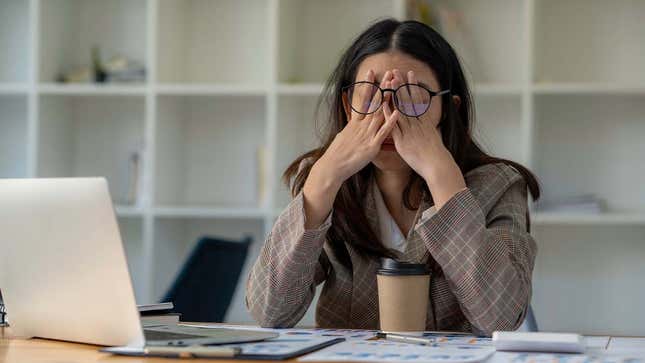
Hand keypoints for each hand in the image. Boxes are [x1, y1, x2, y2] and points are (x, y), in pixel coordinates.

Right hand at [315, 69, 398, 183]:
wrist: (332, 167)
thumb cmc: (337, 154)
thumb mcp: (343, 136)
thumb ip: (351, 128)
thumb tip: (352, 123)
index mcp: (354, 123)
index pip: (362, 99)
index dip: (368, 85)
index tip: (371, 72)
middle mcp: (361, 126)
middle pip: (374, 103)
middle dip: (382, 87)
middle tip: (389, 72)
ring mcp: (367, 135)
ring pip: (380, 113)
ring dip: (388, 99)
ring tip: (395, 85)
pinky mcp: (372, 146)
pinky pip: (383, 132)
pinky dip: (390, 122)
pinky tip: (397, 112)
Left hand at [384, 69, 465, 208]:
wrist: (436, 165)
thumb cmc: (435, 154)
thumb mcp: (434, 136)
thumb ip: (428, 127)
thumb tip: (427, 121)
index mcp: (424, 121)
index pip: (417, 99)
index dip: (412, 86)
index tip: (409, 74)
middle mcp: (416, 123)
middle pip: (408, 100)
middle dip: (402, 85)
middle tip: (397, 70)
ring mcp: (409, 131)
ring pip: (401, 109)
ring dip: (395, 94)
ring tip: (390, 80)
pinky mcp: (402, 140)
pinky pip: (394, 125)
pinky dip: (388, 115)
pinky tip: (383, 104)